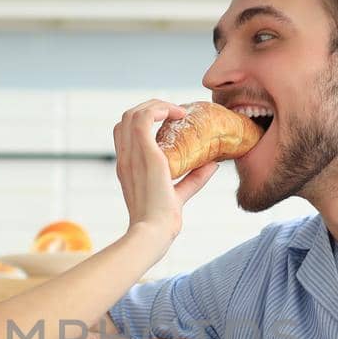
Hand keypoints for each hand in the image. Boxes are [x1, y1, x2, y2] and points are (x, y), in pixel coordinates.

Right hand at [113, 100, 219, 241]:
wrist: (154, 233)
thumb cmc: (162, 221)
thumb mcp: (179, 194)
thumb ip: (193, 179)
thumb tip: (213, 164)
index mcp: (128, 168)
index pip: (124, 134)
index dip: (142, 122)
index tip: (167, 123)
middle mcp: (126, 158)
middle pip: (126, 118)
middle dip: (149, 108)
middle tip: (174, 113)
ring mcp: (132, 155)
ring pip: (133, 113)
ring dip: (156, 105)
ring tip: (178, 112)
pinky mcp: (145, 154)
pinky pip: (144, 118)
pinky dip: (160, 109)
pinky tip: (178, 114)